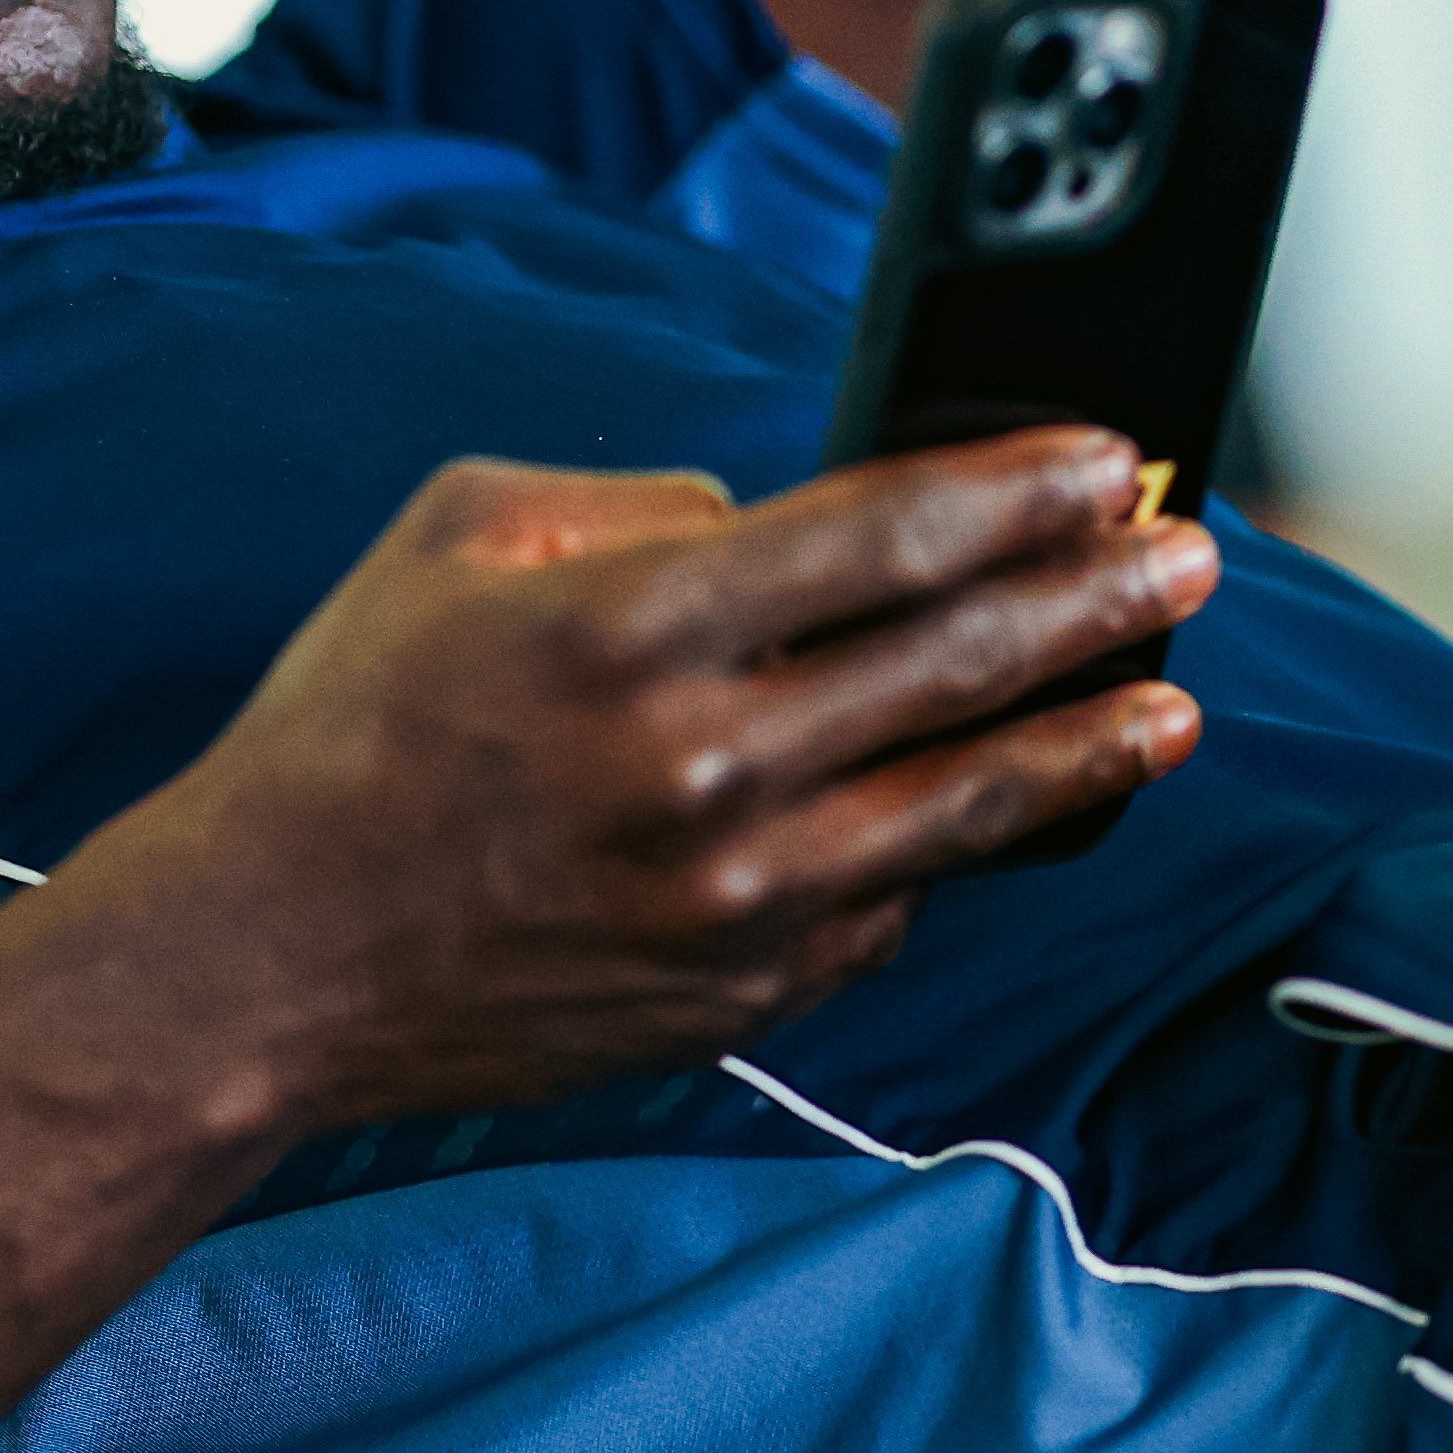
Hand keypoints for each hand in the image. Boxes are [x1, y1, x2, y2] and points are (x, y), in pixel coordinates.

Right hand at [101, 428, 1215, 1130]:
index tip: (1111, 456)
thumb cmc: (350, 734)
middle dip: (1096, 597)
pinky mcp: (738, 995)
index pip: (885, 537)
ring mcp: (731, 900)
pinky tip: (995, 813)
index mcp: (627, 627)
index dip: (1020, 488)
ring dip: (1089, 743)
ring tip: (1170, 705)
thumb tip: (767, 523)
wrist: (264, 960)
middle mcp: (700, 767)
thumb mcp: (451, 544)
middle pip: (961, 664)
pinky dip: (947, 855)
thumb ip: (628, 506)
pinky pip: (886, 910)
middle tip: (1187, 556)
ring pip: (966, 807)